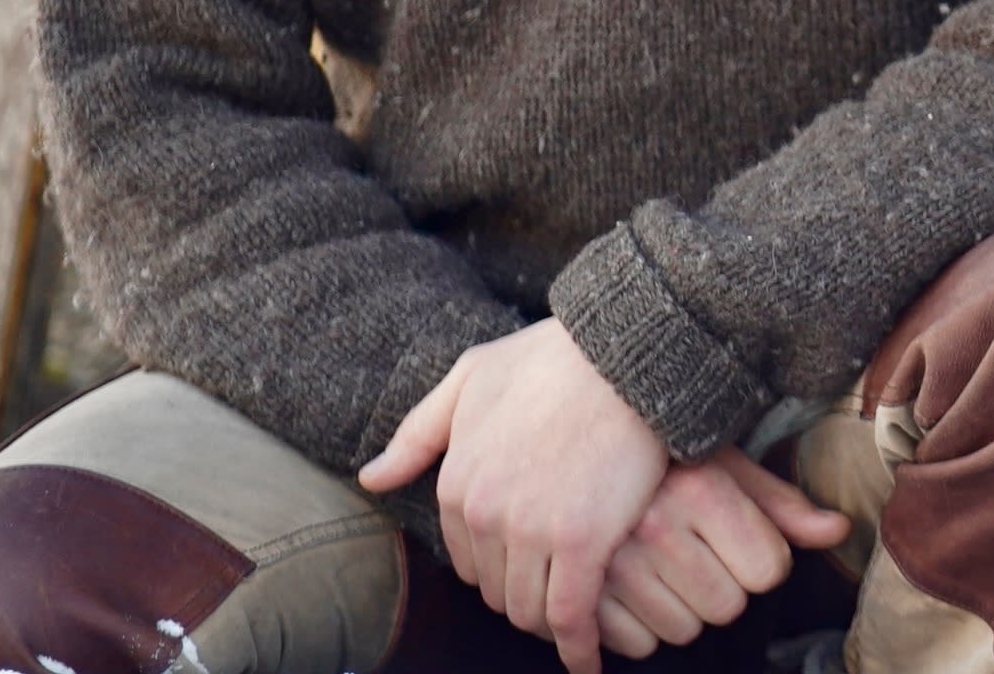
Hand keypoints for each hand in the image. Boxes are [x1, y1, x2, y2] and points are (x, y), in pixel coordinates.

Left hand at [360, 323, 669, 673]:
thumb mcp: (471, 377)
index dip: (496, 568)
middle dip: (522, 596)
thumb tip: (369, 478)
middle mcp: (483, 514)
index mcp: (455, 482)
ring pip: (530, 609)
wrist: (623, 350)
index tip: (527, 568)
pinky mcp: (581, 542)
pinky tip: (588, 662)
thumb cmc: (554, 357)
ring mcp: (530, 531)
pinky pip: (572, 616)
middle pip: (496, 590)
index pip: (465, 560)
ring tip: (576, 624)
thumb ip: (418, 432)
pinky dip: (579, 648)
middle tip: (557, 595)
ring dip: (549, 623)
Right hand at [592, 451, 850, 658]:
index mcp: (702, 490)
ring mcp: (613, 562)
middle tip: (696, 553)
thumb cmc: (668, 462)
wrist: (581, 448)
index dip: (762, 561)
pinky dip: (640, 628)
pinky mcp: (580, 592)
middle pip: (728, 608)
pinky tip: (634, 588)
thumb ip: (782, 506)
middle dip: (721, 588)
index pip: (769, 570)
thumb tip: (840, 530)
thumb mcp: (727, 467)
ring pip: (683, 632)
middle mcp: (656, 525)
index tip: (739, 539)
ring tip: (663, 567)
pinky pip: (636, 645)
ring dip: (681, 610)